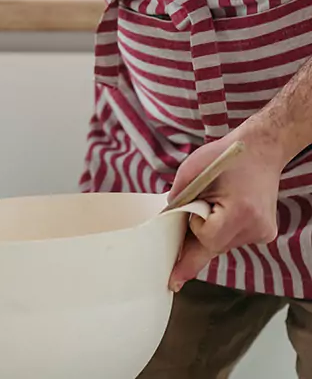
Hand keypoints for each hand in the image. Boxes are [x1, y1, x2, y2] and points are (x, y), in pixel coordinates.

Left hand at [168, 124, 285, 291]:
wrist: (261, 150)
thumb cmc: (225, 156)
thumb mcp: (194, 169)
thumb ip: (180, 196)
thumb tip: (166, 217)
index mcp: (241, 212)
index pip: (207, 237)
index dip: (192, 229)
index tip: (175, 232)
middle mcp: (256, 228)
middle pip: (215, 248)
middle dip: (193, 255)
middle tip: (173, 280)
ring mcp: (263, 233)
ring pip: (223, 245)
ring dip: (207, 239)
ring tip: (197, 219)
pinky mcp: (264, 232)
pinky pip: (232, 239)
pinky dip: (219, 233)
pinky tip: (214, 218)